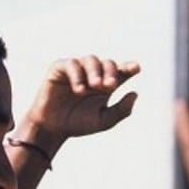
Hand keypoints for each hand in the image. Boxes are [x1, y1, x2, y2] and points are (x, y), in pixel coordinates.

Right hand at [21, 55, 139, 148]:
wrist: (53, 128)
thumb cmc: (78, 124)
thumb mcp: (104, 121)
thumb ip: (121, 110)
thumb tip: (135, 93)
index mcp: (106, 84)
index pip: (121, 70)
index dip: (129, 67)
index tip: (136, 68)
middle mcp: (93, 73)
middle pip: (108, 63)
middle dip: (111, 72)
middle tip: (110, 86)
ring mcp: (77, 69)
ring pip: (91, 60)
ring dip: (95, 71)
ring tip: (96, 86)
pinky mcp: (59, 69)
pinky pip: (71, 64)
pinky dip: (77, 74)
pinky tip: (79, 89)